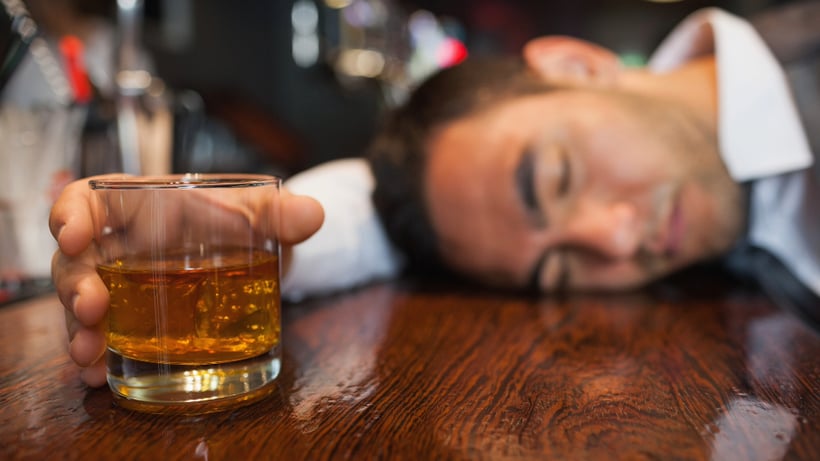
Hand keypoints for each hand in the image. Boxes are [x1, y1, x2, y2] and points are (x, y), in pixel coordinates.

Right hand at [49, 174, 323, 386]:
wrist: (259, 255)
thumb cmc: (245, 221)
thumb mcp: (261, 213)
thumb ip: (281, 212)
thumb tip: (312, 213)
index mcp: (143, 205)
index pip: (89, 200)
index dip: (70, 214)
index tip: (73, 235)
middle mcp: (123, 246)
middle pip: (77, 261)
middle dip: (75, 285)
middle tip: (93, 310)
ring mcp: (124, 287)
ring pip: (83, 304)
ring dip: (78, 330)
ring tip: (89, 355)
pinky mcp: (135, 322)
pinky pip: (105, 337)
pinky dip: (98, 357)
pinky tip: (100, 376)